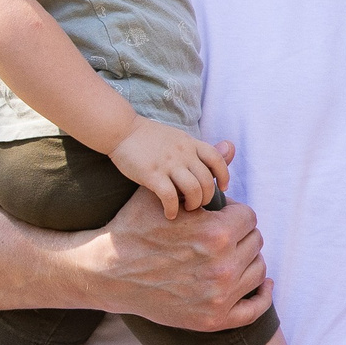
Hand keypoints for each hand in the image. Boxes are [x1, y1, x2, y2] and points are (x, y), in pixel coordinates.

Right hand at [92, 184, 268, 328]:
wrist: (107, 274)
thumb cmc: (133, 229)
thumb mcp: (162, 195)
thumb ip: (202, 174)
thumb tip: (230, 145)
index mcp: (216, 233)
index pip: (248, 217)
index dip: (233, 215)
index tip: (219, 218)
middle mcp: (223, 267)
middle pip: (254, 242)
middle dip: (239, 236)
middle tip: (220, 238)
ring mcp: (219, 296)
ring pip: (258, 271)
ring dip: (246, 261)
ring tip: (228, 257)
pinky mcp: (213, 319)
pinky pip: (255, 309)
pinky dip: (262, 296)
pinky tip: (262, 285)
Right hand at [109, 120, 230, 218]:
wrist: (121, 130)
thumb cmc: (149, 137)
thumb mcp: (178, 137)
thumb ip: (195, 149)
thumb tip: (216, 157)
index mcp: (190, 144)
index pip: (217, 159)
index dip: (224, 176)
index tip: (223, 188)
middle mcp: (183, 153)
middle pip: (207, 180)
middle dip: (207, 197)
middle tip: (199, 204)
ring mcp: (168, 163)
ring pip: (193, 189)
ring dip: (193, 204)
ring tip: (186, 208)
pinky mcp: (152, 174)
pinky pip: (169, 196)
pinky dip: (172, 209)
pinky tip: (170, 214)